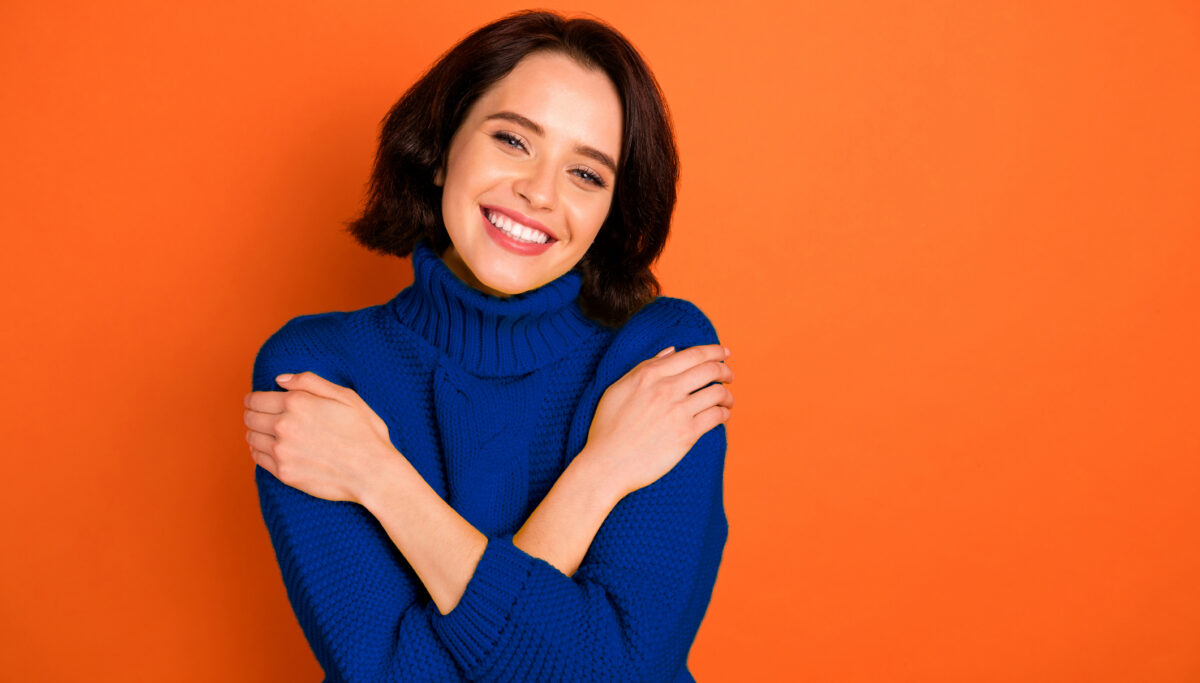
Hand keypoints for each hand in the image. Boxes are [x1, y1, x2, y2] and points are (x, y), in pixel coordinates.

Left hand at [243, 372, 397, 504]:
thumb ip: (310, 382)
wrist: (372, 471)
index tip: (256, 401)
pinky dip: (259, 451)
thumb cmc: (364, 432)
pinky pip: (258, 459)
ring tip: (266, 432)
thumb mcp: (345, 396)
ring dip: (255, 433)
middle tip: (260, 415)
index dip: (254, 399)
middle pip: (250, 417)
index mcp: (297, 403)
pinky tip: (271, 449)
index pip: (256, 399)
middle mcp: (284, 426)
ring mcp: (282, 451)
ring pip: (251, 438)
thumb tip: (279, 380)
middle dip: (253, 414)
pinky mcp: (284, 473)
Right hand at [583, 343, 733, 499]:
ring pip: (717, 392)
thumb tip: (671, 352)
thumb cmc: (608, 428)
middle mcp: (666, 388)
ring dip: (727, 395)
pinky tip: (722, 415)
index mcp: (649, 374)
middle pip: (710, 370)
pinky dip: (724, 413)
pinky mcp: (687, 434)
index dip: (714, 351)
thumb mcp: (619, 388)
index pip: (693, 354)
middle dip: (725, 370)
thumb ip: (645, 367)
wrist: (607, 464)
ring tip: (727, 400)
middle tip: (729, 376)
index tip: (724, 353)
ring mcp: (678, 411)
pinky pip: (716, 416)